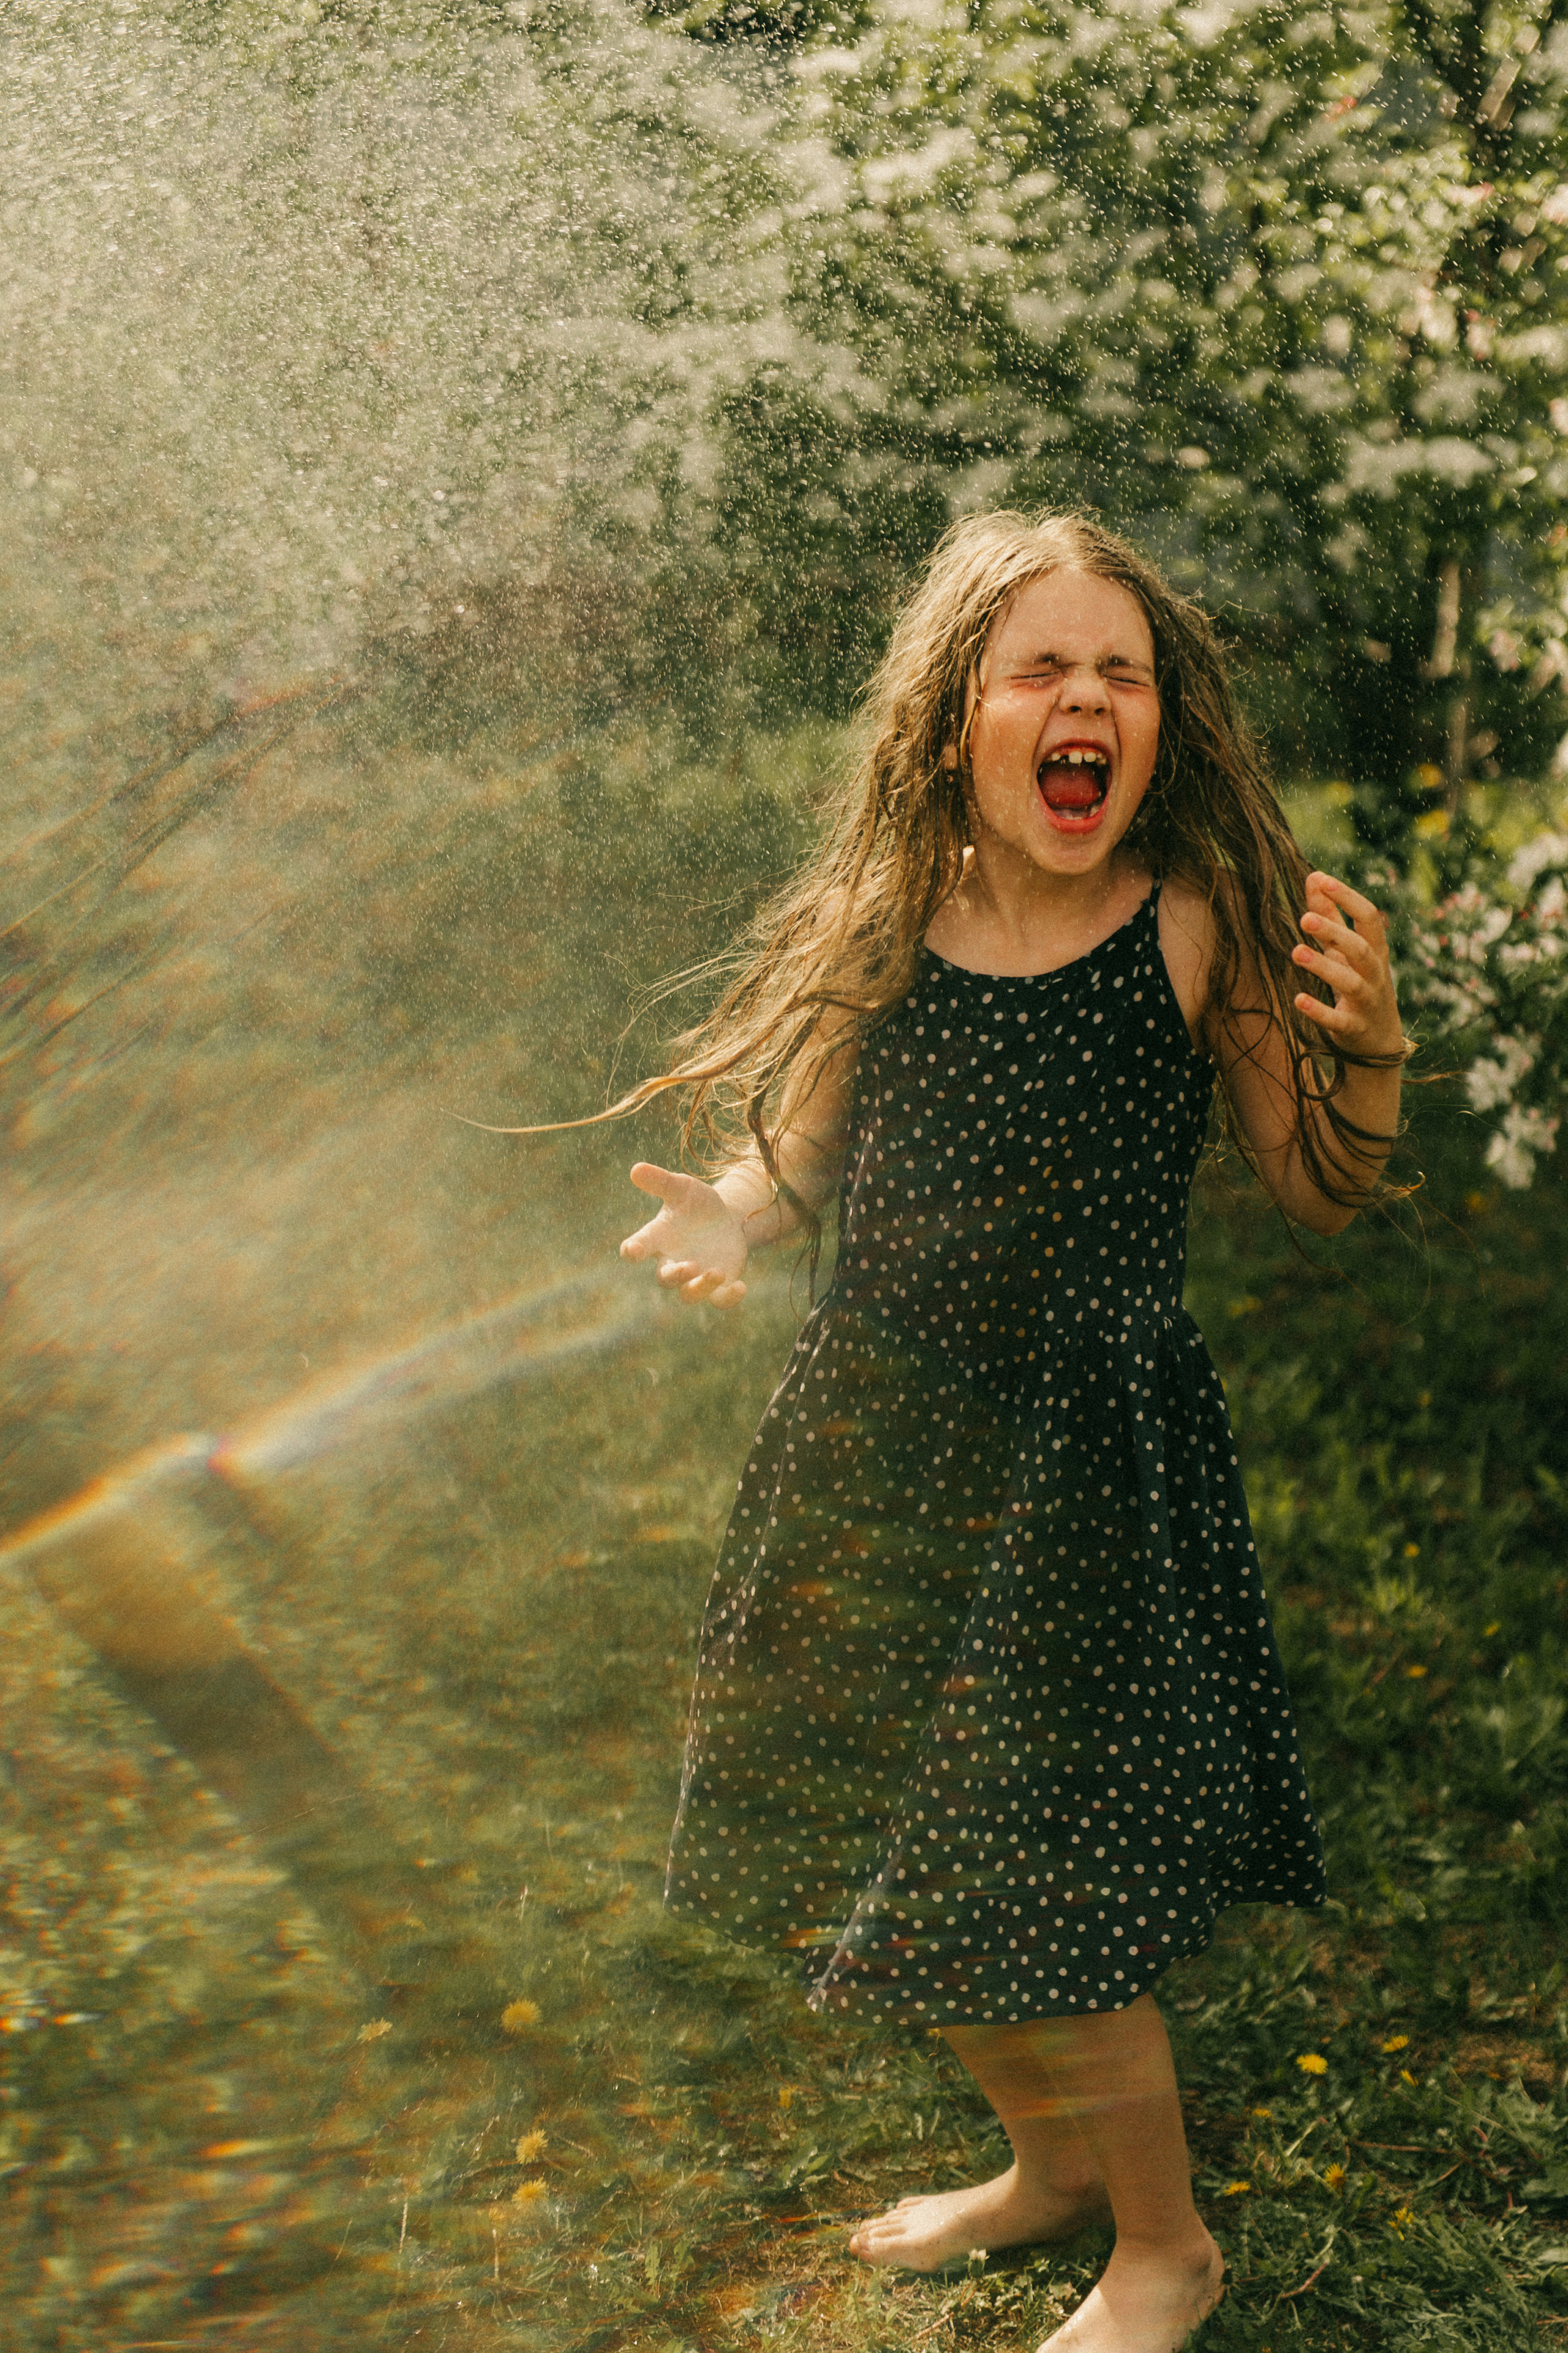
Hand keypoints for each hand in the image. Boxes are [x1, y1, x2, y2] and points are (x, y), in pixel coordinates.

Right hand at [619, 1162, 748, 1308]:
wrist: (724, 1218)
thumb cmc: (694, 1203)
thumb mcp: (681, 1188)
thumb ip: (660, 1181)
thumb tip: (635, 1168)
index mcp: (659, 1239)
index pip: (638, 1248)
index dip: (633, 1251)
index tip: (633, 1251)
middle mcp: (673, 1262)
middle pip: (665, 1279)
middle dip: (675, 1275)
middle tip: (690, 1265)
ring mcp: (695, 1276)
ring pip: (690, 1295)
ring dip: (700, 1287)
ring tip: (716, 1272)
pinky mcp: (718, 1284)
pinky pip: (719, 1300)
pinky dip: (729, 1298)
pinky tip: (741, 1287)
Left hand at [1291, 871, 1402, 1055]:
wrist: (1379, 1040)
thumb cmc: (1360, 983)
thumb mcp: (1347, 949)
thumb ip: (1331, 914)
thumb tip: (1314, 876)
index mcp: (1374, 950)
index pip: (1369, 918)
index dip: (1348, 898)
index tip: (1323, 879)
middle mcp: (1375, 974)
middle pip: (1360, 949)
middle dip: (1334, 932)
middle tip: (1304, 918)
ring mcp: (1367, 1002)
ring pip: (1351, 983)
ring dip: (1324, 967)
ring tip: (1296, 952)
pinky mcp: (1354, 1029)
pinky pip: (1338, 1020)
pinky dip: (1320, 1011)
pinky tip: (1298, 1000)